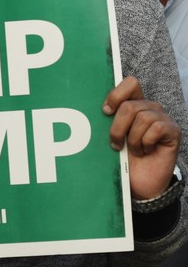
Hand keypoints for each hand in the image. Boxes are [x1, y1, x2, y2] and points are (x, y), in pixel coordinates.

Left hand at [103, 77, 180, 199]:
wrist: (139, 182)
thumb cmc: (122, 158)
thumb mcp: (109, 136)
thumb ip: (106, 120)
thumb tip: (93, 108)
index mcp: (133, 104)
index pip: (130, 83)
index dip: (116, 95)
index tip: (105, 112)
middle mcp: (149, 108)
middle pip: (129, 105)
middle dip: (117, 128)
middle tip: (116, 144)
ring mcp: (163, 119)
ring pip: (142, 117)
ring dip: (132, 139)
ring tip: (134, 150)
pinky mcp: (173, 131)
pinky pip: (156, 128)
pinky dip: (146, 142)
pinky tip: (146, 151)